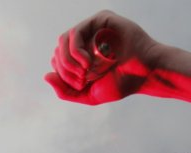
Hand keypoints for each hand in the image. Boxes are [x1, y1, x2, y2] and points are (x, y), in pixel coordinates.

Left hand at [45, 10, 159, 104]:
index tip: (80, 84)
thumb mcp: (89, 95)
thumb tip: (45, 75)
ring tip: (86, 71)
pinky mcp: (101, 19)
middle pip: (59, 49)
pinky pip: (76, 31)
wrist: (145, 74)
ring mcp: (93, 27)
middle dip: (65, 68)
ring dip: (69, 60)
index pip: (58, 59)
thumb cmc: (122, 83)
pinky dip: (76, 50)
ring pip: (64, 39)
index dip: (62, 73)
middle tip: (83, 79)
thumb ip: (66, 91)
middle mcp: (86, 39)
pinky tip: (87, 62)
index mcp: (82, 54)